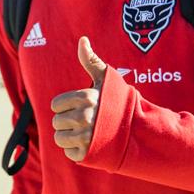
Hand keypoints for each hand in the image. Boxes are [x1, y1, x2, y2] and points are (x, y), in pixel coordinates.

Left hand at [50, 36, 106, 161]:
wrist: (138, 131)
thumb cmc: (118, 102)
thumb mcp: (106, 79)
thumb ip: (91, 60)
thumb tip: (82, 39)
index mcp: (85, 98)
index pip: (56, 105)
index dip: (66, 106)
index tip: (81, 107)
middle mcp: (84, 117)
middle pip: (57, 122)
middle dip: (68, 122)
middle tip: (86, 121)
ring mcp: (85, 137)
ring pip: (59, 138)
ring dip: (70, 137)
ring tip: (86, 133)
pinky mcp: (87, 154)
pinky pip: (69, 153)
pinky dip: (77, 151)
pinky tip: (90, 145)